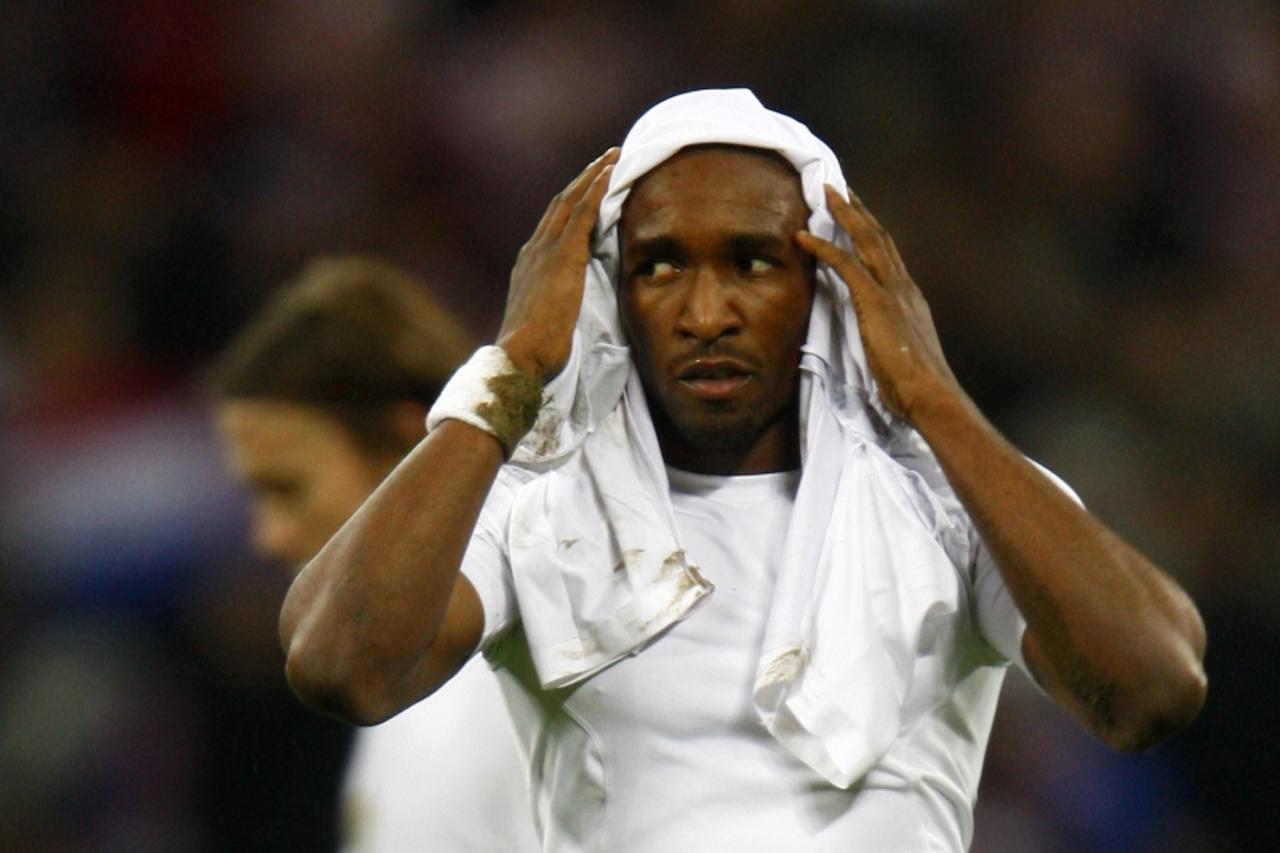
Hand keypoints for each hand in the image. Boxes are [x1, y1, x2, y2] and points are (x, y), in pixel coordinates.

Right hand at [497, 147, 619, 383]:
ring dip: (593, 176)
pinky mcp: (562, 256)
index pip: (553, 224)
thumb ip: (557, 302)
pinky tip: (611, 172)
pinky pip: (582, 212)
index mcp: (530, 265)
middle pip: (561, 204)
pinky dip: (597, 189)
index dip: (572, 203)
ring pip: (571, 201)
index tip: (589, 187)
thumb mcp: (546, 319)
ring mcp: (546, 250)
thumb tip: (572, 306)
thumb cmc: (535, 351)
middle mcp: (535, 250)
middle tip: (605, 161)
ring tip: (613, 158)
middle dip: (583, 181)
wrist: (520, 356)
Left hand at [796, 184, 960, 422]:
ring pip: (866, 240)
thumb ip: (889, 338)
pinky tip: (802, 236)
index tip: (857, 214)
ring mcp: (892, 291)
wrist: (932, 395)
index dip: (871, 232)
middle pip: (879, 237)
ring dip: (844, 214)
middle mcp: (904, 287)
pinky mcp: (876, 301)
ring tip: (825, 193)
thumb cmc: (916, 387)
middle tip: (839, 188)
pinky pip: (845, 264)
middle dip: (858, 211)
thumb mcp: (901, 354)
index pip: (888, 256)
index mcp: (910, 299)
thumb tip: (879, 340)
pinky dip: (823, 247)